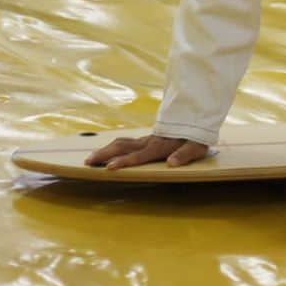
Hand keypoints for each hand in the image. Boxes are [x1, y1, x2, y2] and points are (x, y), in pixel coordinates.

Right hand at [84, 133, 209, 169]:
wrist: (197, 118)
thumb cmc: (197, 136)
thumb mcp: (197, 147)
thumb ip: (185, 154)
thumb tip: (172, 163)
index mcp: (160, 146)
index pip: (140, 155)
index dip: (125, 161)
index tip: (109, 168)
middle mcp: (150, 142)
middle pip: (124, 147)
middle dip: (105, 154)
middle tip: (88, 162)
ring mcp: (146, 140)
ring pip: (122, 143)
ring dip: (105, 150)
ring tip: (89, 159)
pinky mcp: (146, 139)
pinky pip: (126, 143)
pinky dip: (112, 147)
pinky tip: (104, 153)